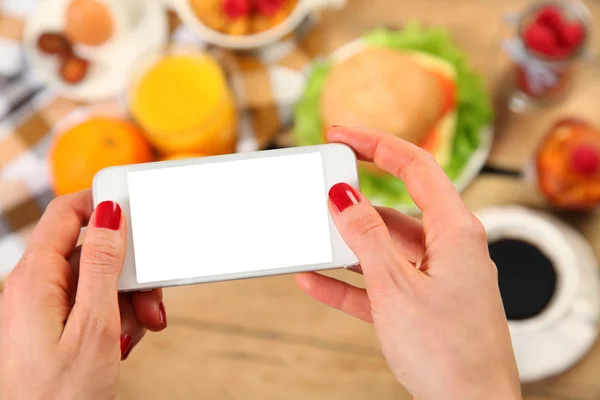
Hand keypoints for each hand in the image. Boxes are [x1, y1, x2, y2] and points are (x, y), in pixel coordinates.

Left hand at [0, 190, 166, 399]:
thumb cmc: (60, 396)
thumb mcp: (94, 326)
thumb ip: (102, 266)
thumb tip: (109, 214)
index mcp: (35, 280)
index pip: (65, 215)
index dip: (100, 204)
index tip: (135, 209)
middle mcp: (35, 288)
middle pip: (90, 253)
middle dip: (127, 272)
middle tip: (149, 298)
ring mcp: (44, 309)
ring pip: (97, 282)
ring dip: (127, 301)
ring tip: (138, 329)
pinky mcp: (55, 326)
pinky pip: (91, 305)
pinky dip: (116, 317)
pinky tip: (124, 340)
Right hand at [297, 127, 520, 399]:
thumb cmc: (448, 352)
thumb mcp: (396, 287)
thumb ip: (367, 238)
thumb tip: (343, 195)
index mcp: (455, 232)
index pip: (416, 166)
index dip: (378, 143)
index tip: (342, 133)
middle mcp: (448, 248)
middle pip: (396, 207)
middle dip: (355, 201)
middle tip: (321, 189)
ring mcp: (434, 278)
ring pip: (384, 247)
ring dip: (348, 245)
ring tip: (312, 237)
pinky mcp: (420, 306)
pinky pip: (379, 284)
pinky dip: (348, 281)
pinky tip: (315, 280)